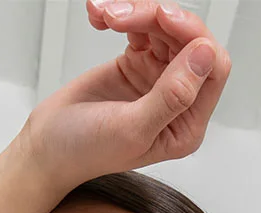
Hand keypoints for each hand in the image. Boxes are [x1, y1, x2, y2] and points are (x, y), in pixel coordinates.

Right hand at [20, 0, 230, 186]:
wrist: (47, 147)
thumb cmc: (86, 150)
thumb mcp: (132, 129)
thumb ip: (172, 96)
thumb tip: (205, 55)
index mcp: (186, 125)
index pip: (213, 71)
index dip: (194, 38)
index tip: (164, 19)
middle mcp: (179, 101)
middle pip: (188, 41)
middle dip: (158, 19)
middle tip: (123, 15)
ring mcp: (158, 80)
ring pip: (165, 29)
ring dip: (136, 13)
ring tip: (105, 15)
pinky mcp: (137, 63)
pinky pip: (142, 27)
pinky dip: (122, 15)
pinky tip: (98, 17)